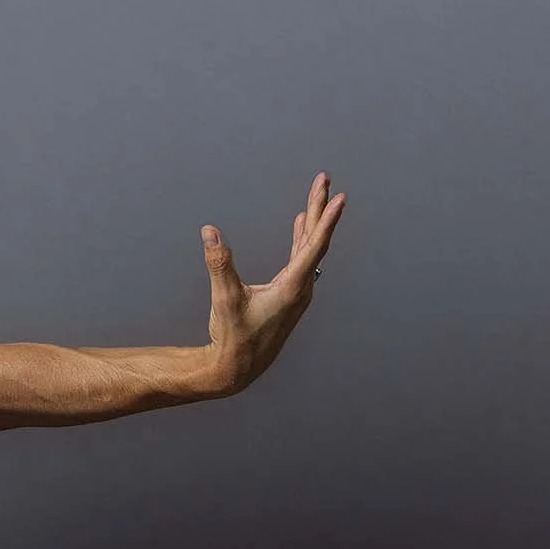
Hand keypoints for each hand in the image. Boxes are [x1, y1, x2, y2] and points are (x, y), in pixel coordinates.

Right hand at [202, 173, 344, 393]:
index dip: (326, 220)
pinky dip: (301, 237)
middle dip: (319, 208)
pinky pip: (301, 258)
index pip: (314, 246)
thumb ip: (219, 263)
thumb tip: (210, 231)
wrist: (237, 368)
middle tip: (324, 180)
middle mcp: (300, 288)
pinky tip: (299, 224)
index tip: (338, 197)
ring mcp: (296, 291)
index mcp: (293, 288)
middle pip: (314, 240)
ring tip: (317, 196)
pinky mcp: (287, 293)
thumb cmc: (233, 337)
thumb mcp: (224, 299)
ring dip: (312, 220)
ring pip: (308, 247)